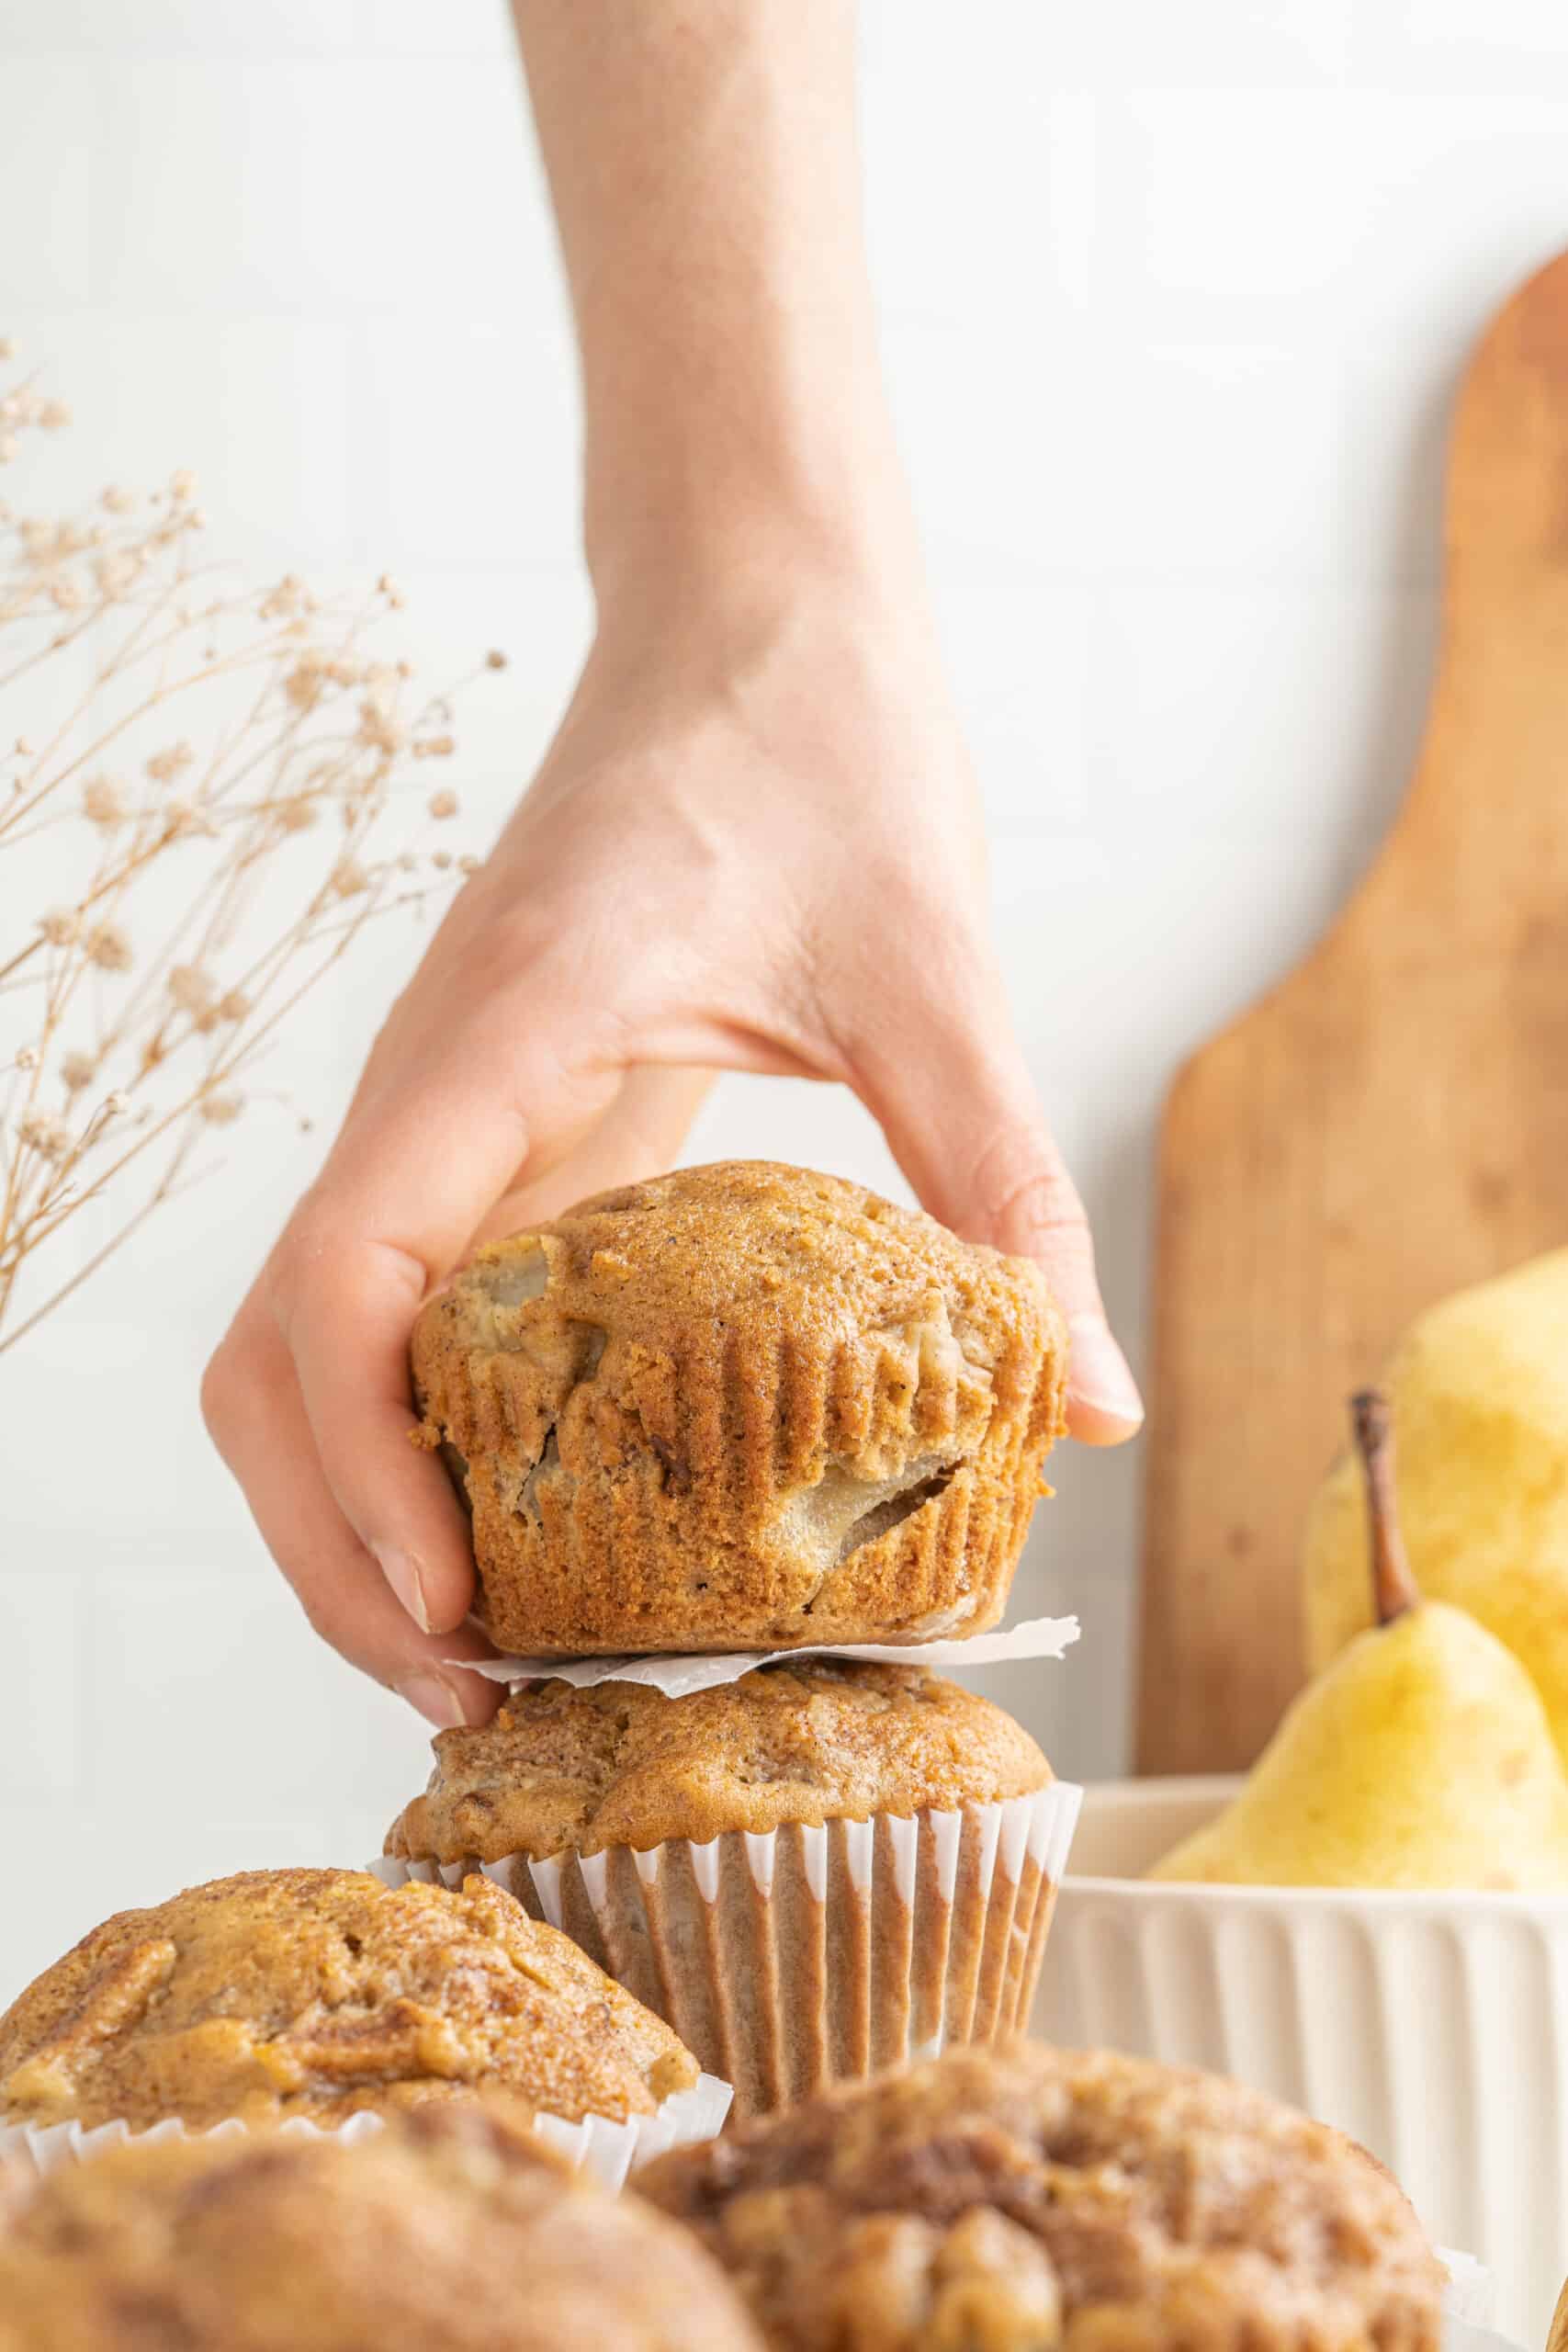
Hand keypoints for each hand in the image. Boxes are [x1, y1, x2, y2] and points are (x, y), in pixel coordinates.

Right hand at [202, 574, 1142, 1728]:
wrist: (749, 612)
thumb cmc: (819, 745)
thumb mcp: (934, 973)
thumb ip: (1002, 1187)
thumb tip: (1088, 1403)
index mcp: (501, 1036)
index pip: (343, 1276)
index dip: (365, 1469)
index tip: (458, 1607)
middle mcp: (430, 1089)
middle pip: (274, 1360)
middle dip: (336, 1548)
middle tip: (473, 1690)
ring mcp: (443, 1115)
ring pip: (301, 1349)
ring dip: (350, 1509)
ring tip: (481, 1647)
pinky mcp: (489, 1131)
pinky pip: (394, 1311)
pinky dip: (412, 1439)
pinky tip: (529, 1522)